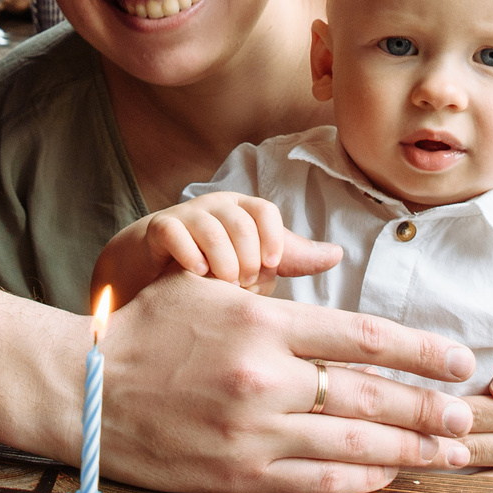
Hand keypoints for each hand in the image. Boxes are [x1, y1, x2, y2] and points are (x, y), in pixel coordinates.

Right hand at [93, 194, 342, 303]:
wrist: (155, 275)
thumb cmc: (214, 269)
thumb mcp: (255, 265)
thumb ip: (292, 258)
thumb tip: (337, 253)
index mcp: (243, 211)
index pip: (264, 211)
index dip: (271, 238)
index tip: (272, 267)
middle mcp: (216, 207)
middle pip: (240, 221)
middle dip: (246, 257)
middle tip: (245, 285)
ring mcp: (186, 216)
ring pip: (211, 227)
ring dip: (222, 260)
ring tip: (224, 285)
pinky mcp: (158, 230)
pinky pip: (175, 232)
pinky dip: (189, 254)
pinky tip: (197, 275)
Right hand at [100, 271, 478, 492]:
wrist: (85, 392)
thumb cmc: (148, 331)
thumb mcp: (209, 284)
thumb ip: (273, 278)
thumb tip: (330, 260)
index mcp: (262, 323)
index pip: (364, 337)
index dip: (421, 352)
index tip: (460, 362)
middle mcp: (265, 377)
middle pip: (371, 393)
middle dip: (431, 408)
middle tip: (470, 417)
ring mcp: (254, 430)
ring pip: (354, 441)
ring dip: (411, 449)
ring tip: (450, 453)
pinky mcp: (239, 473)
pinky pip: (317, 478)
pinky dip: (361, 476)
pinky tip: (390, 474)